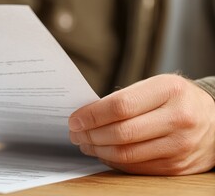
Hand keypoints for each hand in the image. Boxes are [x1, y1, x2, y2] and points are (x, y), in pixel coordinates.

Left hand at [69, 74, 214, 174]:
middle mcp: (178, 118)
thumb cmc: (175, 100)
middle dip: (90, 135)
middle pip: (121, 133)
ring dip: (98, 150)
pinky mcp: (177, 166)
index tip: (74, 119)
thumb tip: (86, 116)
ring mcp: (180, 145)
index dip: (92, 115)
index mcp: (169, 90)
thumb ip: (124, 99)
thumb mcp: (156, 87)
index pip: (120, 106)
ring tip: (85, 143)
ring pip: (126, 154)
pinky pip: (135, 167)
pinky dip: (113, 161)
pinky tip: (103, 153)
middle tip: (75, 133)